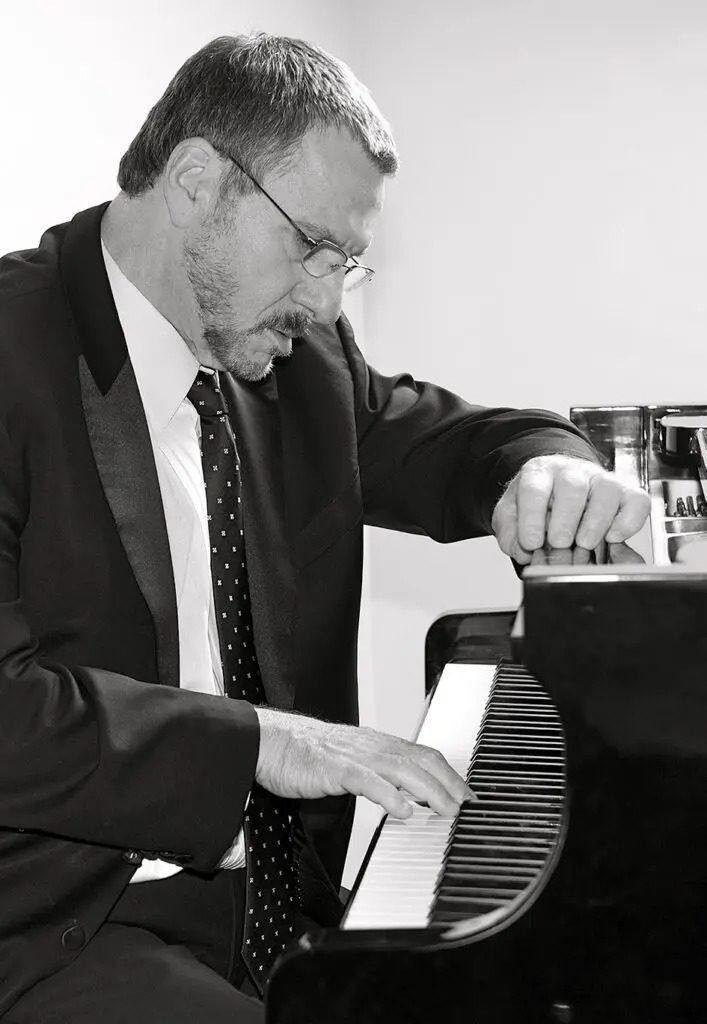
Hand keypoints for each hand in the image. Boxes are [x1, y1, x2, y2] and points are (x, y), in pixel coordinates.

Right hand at [253, 707, 473, 818]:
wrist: (271, 742)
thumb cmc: (309, 755)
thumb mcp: (352, 761)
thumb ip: (380, 775)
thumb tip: (407, 797)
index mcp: (379, 744)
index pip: (426, 755)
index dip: (452, 775)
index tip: (470, 798)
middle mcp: (373, 745)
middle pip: (422, 761)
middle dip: (450, 785)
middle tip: (468, 811)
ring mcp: (355, 755)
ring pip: (402, 769)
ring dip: (430, 792)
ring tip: (447, 813)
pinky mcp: (334, 768)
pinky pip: (367, 780)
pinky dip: (389, 795)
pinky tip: (403, 812)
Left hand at [491, 455, 649, 565]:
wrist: (558, 490)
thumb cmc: (537, 504)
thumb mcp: (511, 515)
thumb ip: (509, 532)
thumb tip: (522, 550)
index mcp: (539, 473)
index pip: (534, 487)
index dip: (532, 516)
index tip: (531, 543)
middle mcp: (572, 472)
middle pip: (572, 485)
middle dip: (566, 518)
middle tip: (559, 543)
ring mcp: (601, 480)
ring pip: (607, 489)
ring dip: (596, 520)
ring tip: (585, 543)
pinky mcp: (626, 492)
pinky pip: (637, 500)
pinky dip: (629, 520)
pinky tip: (613, 537)